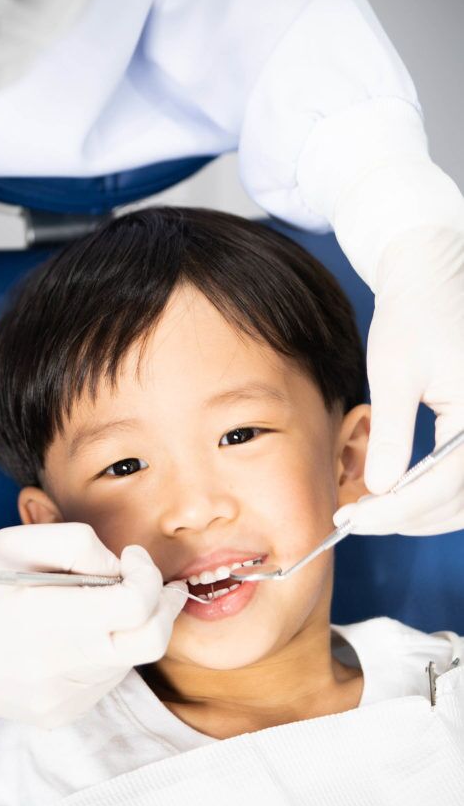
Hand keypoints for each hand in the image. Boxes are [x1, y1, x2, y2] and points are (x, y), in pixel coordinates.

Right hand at [0, 523, 185, 726]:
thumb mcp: (11, 541)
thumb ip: (76, 543)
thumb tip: (119, 567)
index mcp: (44, 617)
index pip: (134, 605)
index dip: (146, 574)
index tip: (132, 558)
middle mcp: (60, 666)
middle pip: (151, 642)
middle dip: (164, 606)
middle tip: (156, 583)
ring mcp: (63, 698)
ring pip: (131, 660)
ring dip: (129, 627)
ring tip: (95, 607)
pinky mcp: (61, 715)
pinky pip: (107, 679)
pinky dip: (106, 651)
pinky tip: (74, 637)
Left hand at [334, 223, 463, 535]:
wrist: (435, 283)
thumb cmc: (415, 318)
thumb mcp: (394, 372)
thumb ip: (390, 433)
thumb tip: (379, 489)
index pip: (443, 483)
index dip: (397, 510)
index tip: (353, 521)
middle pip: (458, 500)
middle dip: (404, 517)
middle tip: (353, 521)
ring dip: (420, 514)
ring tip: (369, 511)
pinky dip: (433, 499)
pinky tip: (395, 495)